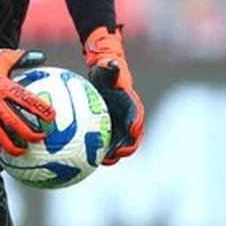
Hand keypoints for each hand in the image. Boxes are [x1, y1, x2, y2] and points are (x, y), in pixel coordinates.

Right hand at [0, 31, 54, 156]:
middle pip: (14, 122)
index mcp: (4, 86)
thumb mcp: (4, 57)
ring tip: (21, 152)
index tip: (52, 117)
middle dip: (29, 133)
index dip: (40, 109)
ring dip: (10, 145)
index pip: (27, 100)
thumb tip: (42, 57)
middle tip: (39, 138)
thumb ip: (24, 58)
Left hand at [83, 26, 143, 163]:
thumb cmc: (105, 71)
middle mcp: (128, 117)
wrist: (103, 77)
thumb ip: (109, 68)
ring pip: (121, 144)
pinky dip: (102, 152)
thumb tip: (111, 64)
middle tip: (118, 153)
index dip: (136, 123)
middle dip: (128, 146)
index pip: (137, 114)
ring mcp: (120, 126)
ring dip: (115, 154)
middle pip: (133, 135)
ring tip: (103, 161)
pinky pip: (107, 144)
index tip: (132, 130)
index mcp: (130, 103)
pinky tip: (88, 160)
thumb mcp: (106, 69)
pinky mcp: (110, 131)